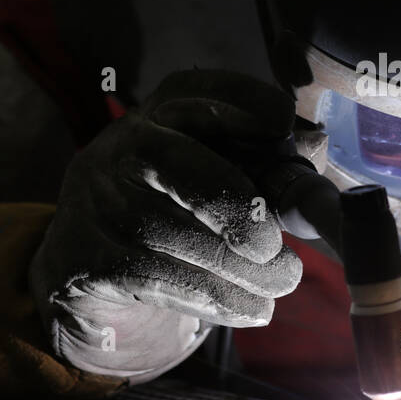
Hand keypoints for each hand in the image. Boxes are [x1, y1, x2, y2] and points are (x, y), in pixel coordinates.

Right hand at [30, 70, 302, 381]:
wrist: (96, 266)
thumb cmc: (183, 210)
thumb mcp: (221, 172)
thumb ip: (269, 159)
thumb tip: (316, 142)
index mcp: (162, 113)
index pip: (196, 90)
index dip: (241, 101)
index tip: (282, 125)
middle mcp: (122, 147)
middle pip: (171, 161)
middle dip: (230, 203)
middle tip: (273, 244)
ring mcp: (95, 202)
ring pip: (166, 233)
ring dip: (236, 269)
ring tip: (281, 283)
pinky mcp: (84, 258)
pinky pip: (152, 279)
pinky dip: (213, 299)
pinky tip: (251, 309)